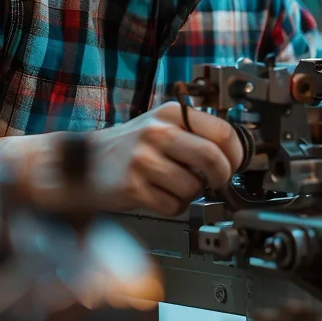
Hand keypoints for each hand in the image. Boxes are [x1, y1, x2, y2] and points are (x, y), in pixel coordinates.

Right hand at [86, 102, 243, 215]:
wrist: (86, 162)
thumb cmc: (131, 146)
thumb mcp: (162, 125)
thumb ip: (195, 132)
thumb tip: (235, 153)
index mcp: (171, 113)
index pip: (222, 131)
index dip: (236, 154)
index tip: (235, 164)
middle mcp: (157, 132)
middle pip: (212, 158)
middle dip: (222, 175)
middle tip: (217, 181)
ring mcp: (143, 159)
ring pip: (193, 186)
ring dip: (191, 193)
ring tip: (175, 186)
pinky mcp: (133, 187)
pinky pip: (173, 206)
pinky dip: (173, 207)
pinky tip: (160, 195)